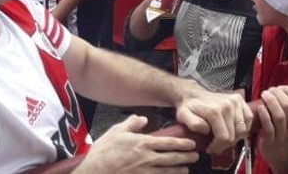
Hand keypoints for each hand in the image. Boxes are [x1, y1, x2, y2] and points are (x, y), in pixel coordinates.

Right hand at [76, 115, 198, 173]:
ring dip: (179, 170)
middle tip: (195, 156)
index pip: (169, 143)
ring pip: (167, 171)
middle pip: (172, 158)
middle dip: (186, 157)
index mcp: (143, 144)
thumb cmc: (101, 153)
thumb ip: (131, 124)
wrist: (92, 173)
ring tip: (186, 169)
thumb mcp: (115, 132)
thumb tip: (142, 119)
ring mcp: (144, 172)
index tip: (192, 144)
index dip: (183, 143)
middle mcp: (147, 158)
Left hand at [174, 82, 253, 153]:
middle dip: (226, 144)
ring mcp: (235, 102)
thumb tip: (206, 130)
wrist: (194, 94)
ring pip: (243, 128)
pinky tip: (236, 130)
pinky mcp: (239, 100)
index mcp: (215, 111)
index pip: (224, 137)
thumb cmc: (189, 106)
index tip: (211, 149)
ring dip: (236, 137)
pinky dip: (245, 126)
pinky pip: (249, 117)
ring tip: (226, 139)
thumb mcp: (183, 116)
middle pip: (235, 134)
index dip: (218, 147)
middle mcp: (228, 105)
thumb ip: (193, 124)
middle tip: (218, 146)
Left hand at [256, 86, 287, 172]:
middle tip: (271, 90)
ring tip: (265, 95)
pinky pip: (268, 126)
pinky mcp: (271, 142)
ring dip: (270, 101)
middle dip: (278, 93)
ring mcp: (283, 137)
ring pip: (279, 115)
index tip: (282, 87)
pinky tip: (261, 107)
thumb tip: (284, 91)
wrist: (284, 160)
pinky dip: (264, 114)